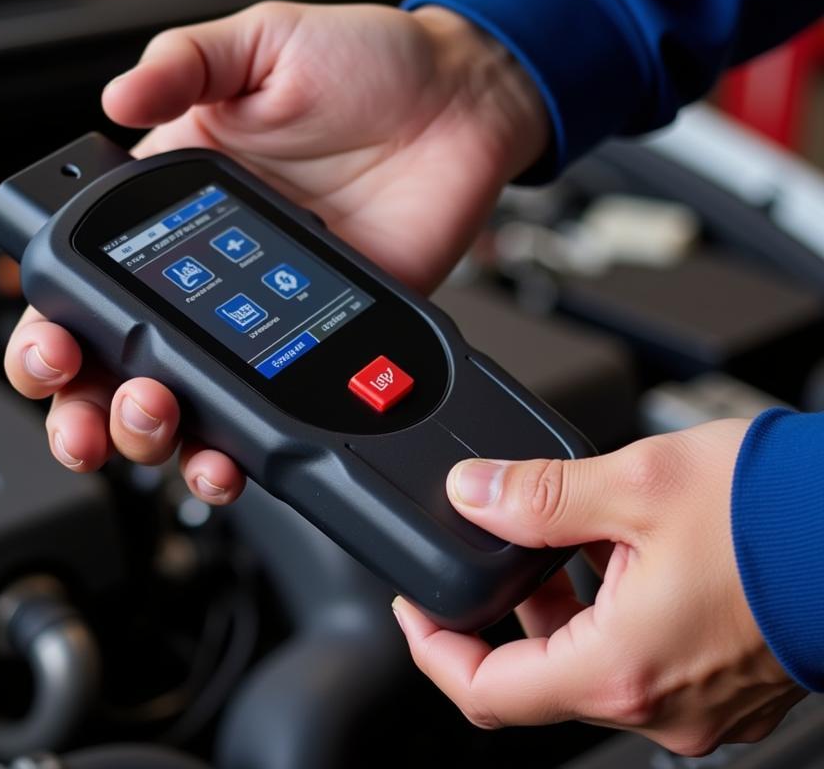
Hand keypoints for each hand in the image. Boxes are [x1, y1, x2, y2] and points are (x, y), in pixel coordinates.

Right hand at [4, 1, 548, 496]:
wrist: (461, 106)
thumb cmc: (368, 65)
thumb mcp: (265, 42)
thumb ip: (185, 63)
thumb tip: (115, 97)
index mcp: (174, 199)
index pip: (88, 274)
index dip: (52, 321)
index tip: (52, 342)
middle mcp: (206, 270)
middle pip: (116, 360)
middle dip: (85, 403)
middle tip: (89, 409)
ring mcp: (259, 316)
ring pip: (180, 401)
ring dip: (149, 435)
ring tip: (156, 423)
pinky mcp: (315, 343)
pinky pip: (265, 410)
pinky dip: (234, 448)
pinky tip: (223, 455)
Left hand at [392, 419, 804, 755]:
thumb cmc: (779, 514)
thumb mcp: (635, 483)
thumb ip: (537, 495)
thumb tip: (473, 493)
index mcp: (621, 671)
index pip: (486, 692)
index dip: (433, 651)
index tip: (414, 610)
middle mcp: (660, 708)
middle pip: (535, 679)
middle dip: (503, 614)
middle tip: (489, 554)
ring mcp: (698, 706)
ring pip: (589, 668)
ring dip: (560, 609)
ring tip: (561, 539)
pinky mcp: (726, 687)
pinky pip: (639, 664)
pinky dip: (609, 617)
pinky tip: (618, 560)